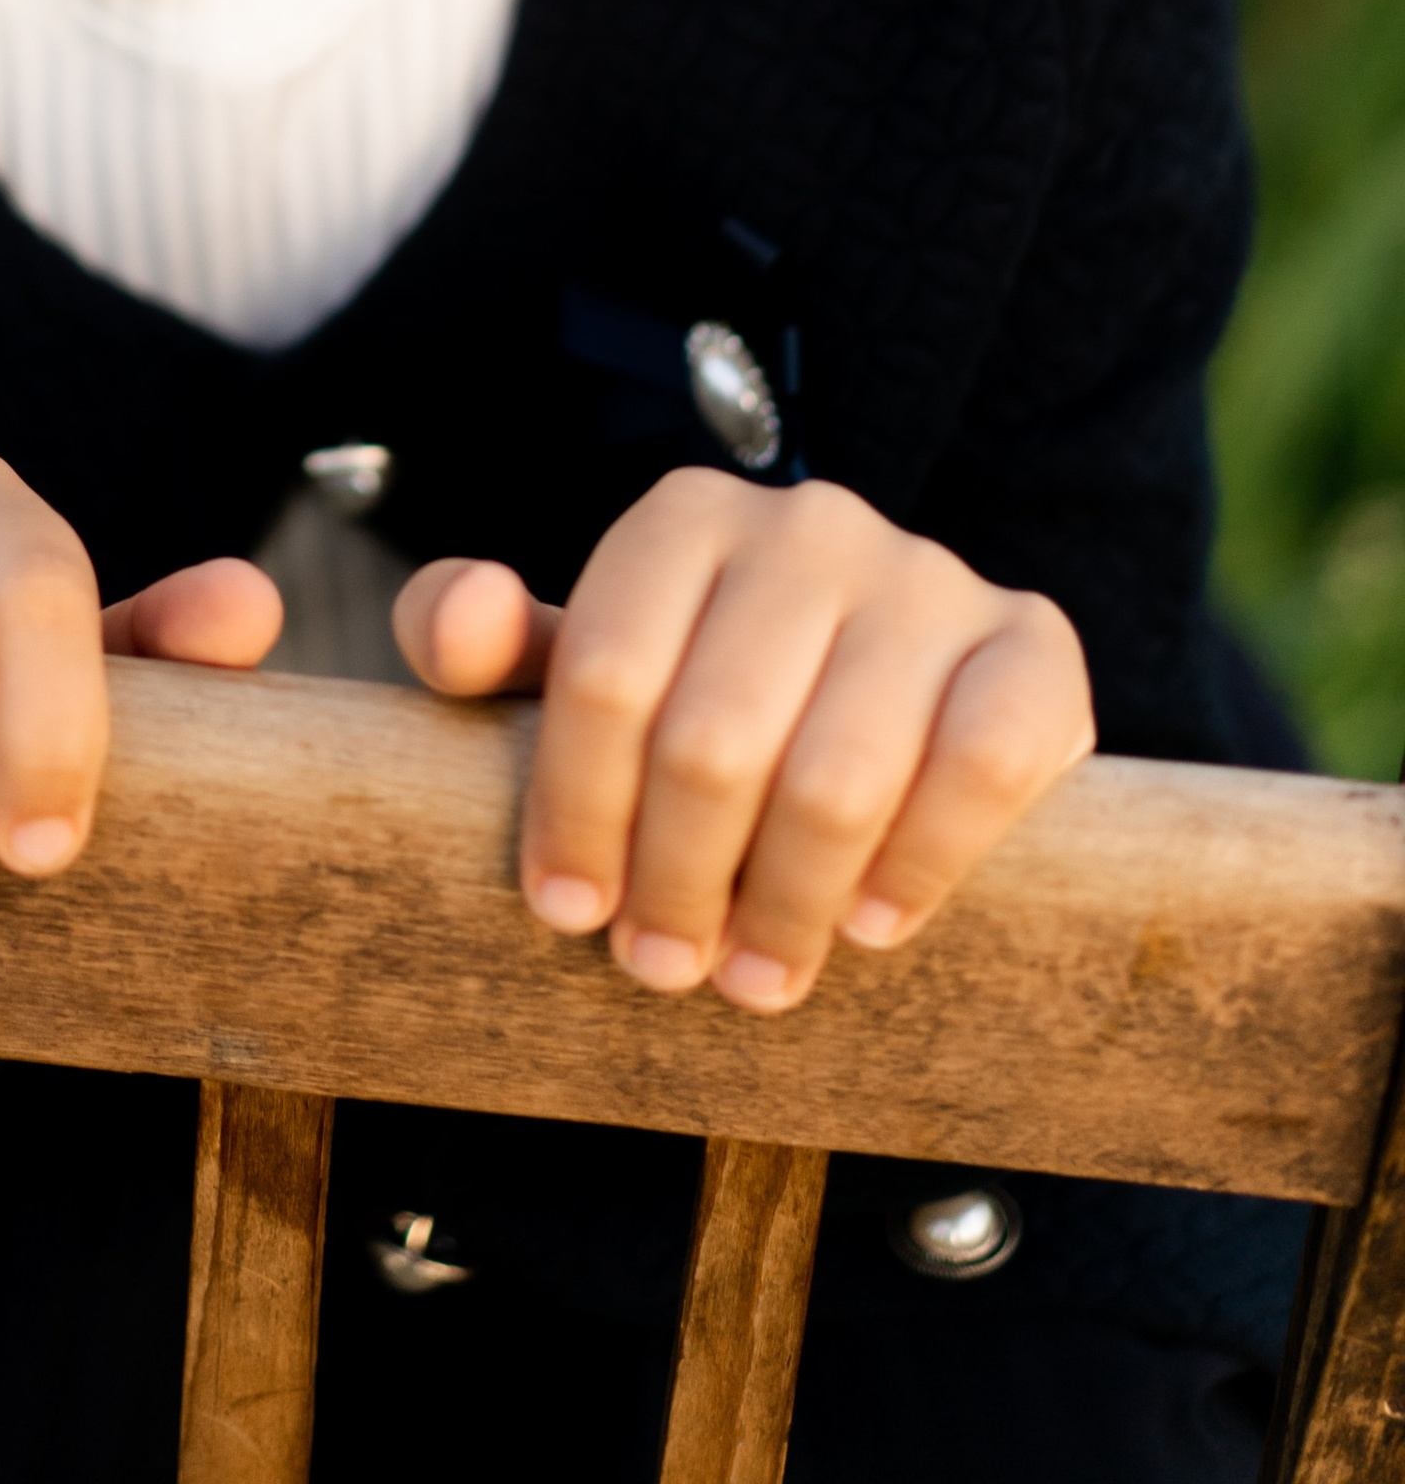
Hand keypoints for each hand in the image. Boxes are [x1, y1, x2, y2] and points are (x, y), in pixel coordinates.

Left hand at [393, 468, 1092, 1014]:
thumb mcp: (586, 663)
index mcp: (686, 516)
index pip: (606, 675)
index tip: (569, 911)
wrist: (898, 688)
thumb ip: (484, 639)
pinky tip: (871, 921)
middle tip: (664, 966)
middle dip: (678, 878)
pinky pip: (978, 769)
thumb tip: (458, 624)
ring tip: (756, 975)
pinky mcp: (1032, 646)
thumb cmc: (706, 689)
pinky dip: (919, 863)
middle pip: (713, 737)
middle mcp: (810, 523)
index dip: (576, 811)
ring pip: (839, 772)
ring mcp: (928, 579)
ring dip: (786, 903)